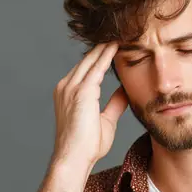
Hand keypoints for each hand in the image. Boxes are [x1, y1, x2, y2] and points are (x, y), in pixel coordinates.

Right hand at [51, 42, 127, 168]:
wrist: (74, 159)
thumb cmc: (87, 146)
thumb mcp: (105, 120)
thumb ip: (114, 103)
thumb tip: (125, 91)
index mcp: (68, 92)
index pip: (87, 69)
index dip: (101, 56)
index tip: (115, 46)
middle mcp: (66, 86)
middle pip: (87, 60)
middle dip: (103, 46)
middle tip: (120, 32)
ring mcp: (71, 87)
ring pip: (91, 60)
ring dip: (106, 47)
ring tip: (121, 33)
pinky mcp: (81, 91)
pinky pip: (97, 68)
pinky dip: (107, 56)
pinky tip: (117, 46)